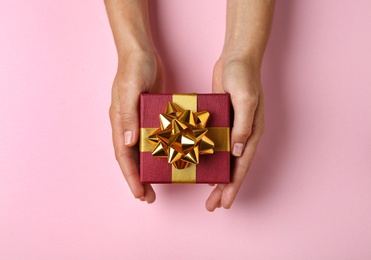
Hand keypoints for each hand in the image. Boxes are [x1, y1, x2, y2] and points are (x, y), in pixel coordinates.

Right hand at [109, 51, 162, 202]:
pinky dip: (157, 153)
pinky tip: (167, 160)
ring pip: (141, 152)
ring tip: (155, 187)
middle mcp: (127, 125)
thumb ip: (128, 115)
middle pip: (131, 158)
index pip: (123, 155)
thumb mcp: (131, 89)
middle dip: (138, 179)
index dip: (131, 176)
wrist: (141, 52)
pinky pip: (152, 139)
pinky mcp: (149, 116)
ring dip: (147, 170)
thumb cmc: (134, 68)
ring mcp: (138, 121)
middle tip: (148, 198)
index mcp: (119, 121)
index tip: (139, 194)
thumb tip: (128, 143)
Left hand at [206, 54, 264, 210]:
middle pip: (234, 168)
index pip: (242, 166)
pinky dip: (210, 158)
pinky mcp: (221, 121)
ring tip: (208, 194)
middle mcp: (243, 134)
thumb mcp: (245, 100)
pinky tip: (201, 166)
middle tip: (213, 206)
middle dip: (224, 189)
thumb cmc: (243, 76)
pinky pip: (215, 145)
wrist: (237, 57)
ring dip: (217, 177)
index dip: (234, 186)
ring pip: (224, 160)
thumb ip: (243, 126)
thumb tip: (238, 152)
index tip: (226, 203)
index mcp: (252, 132)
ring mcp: (232, 129)